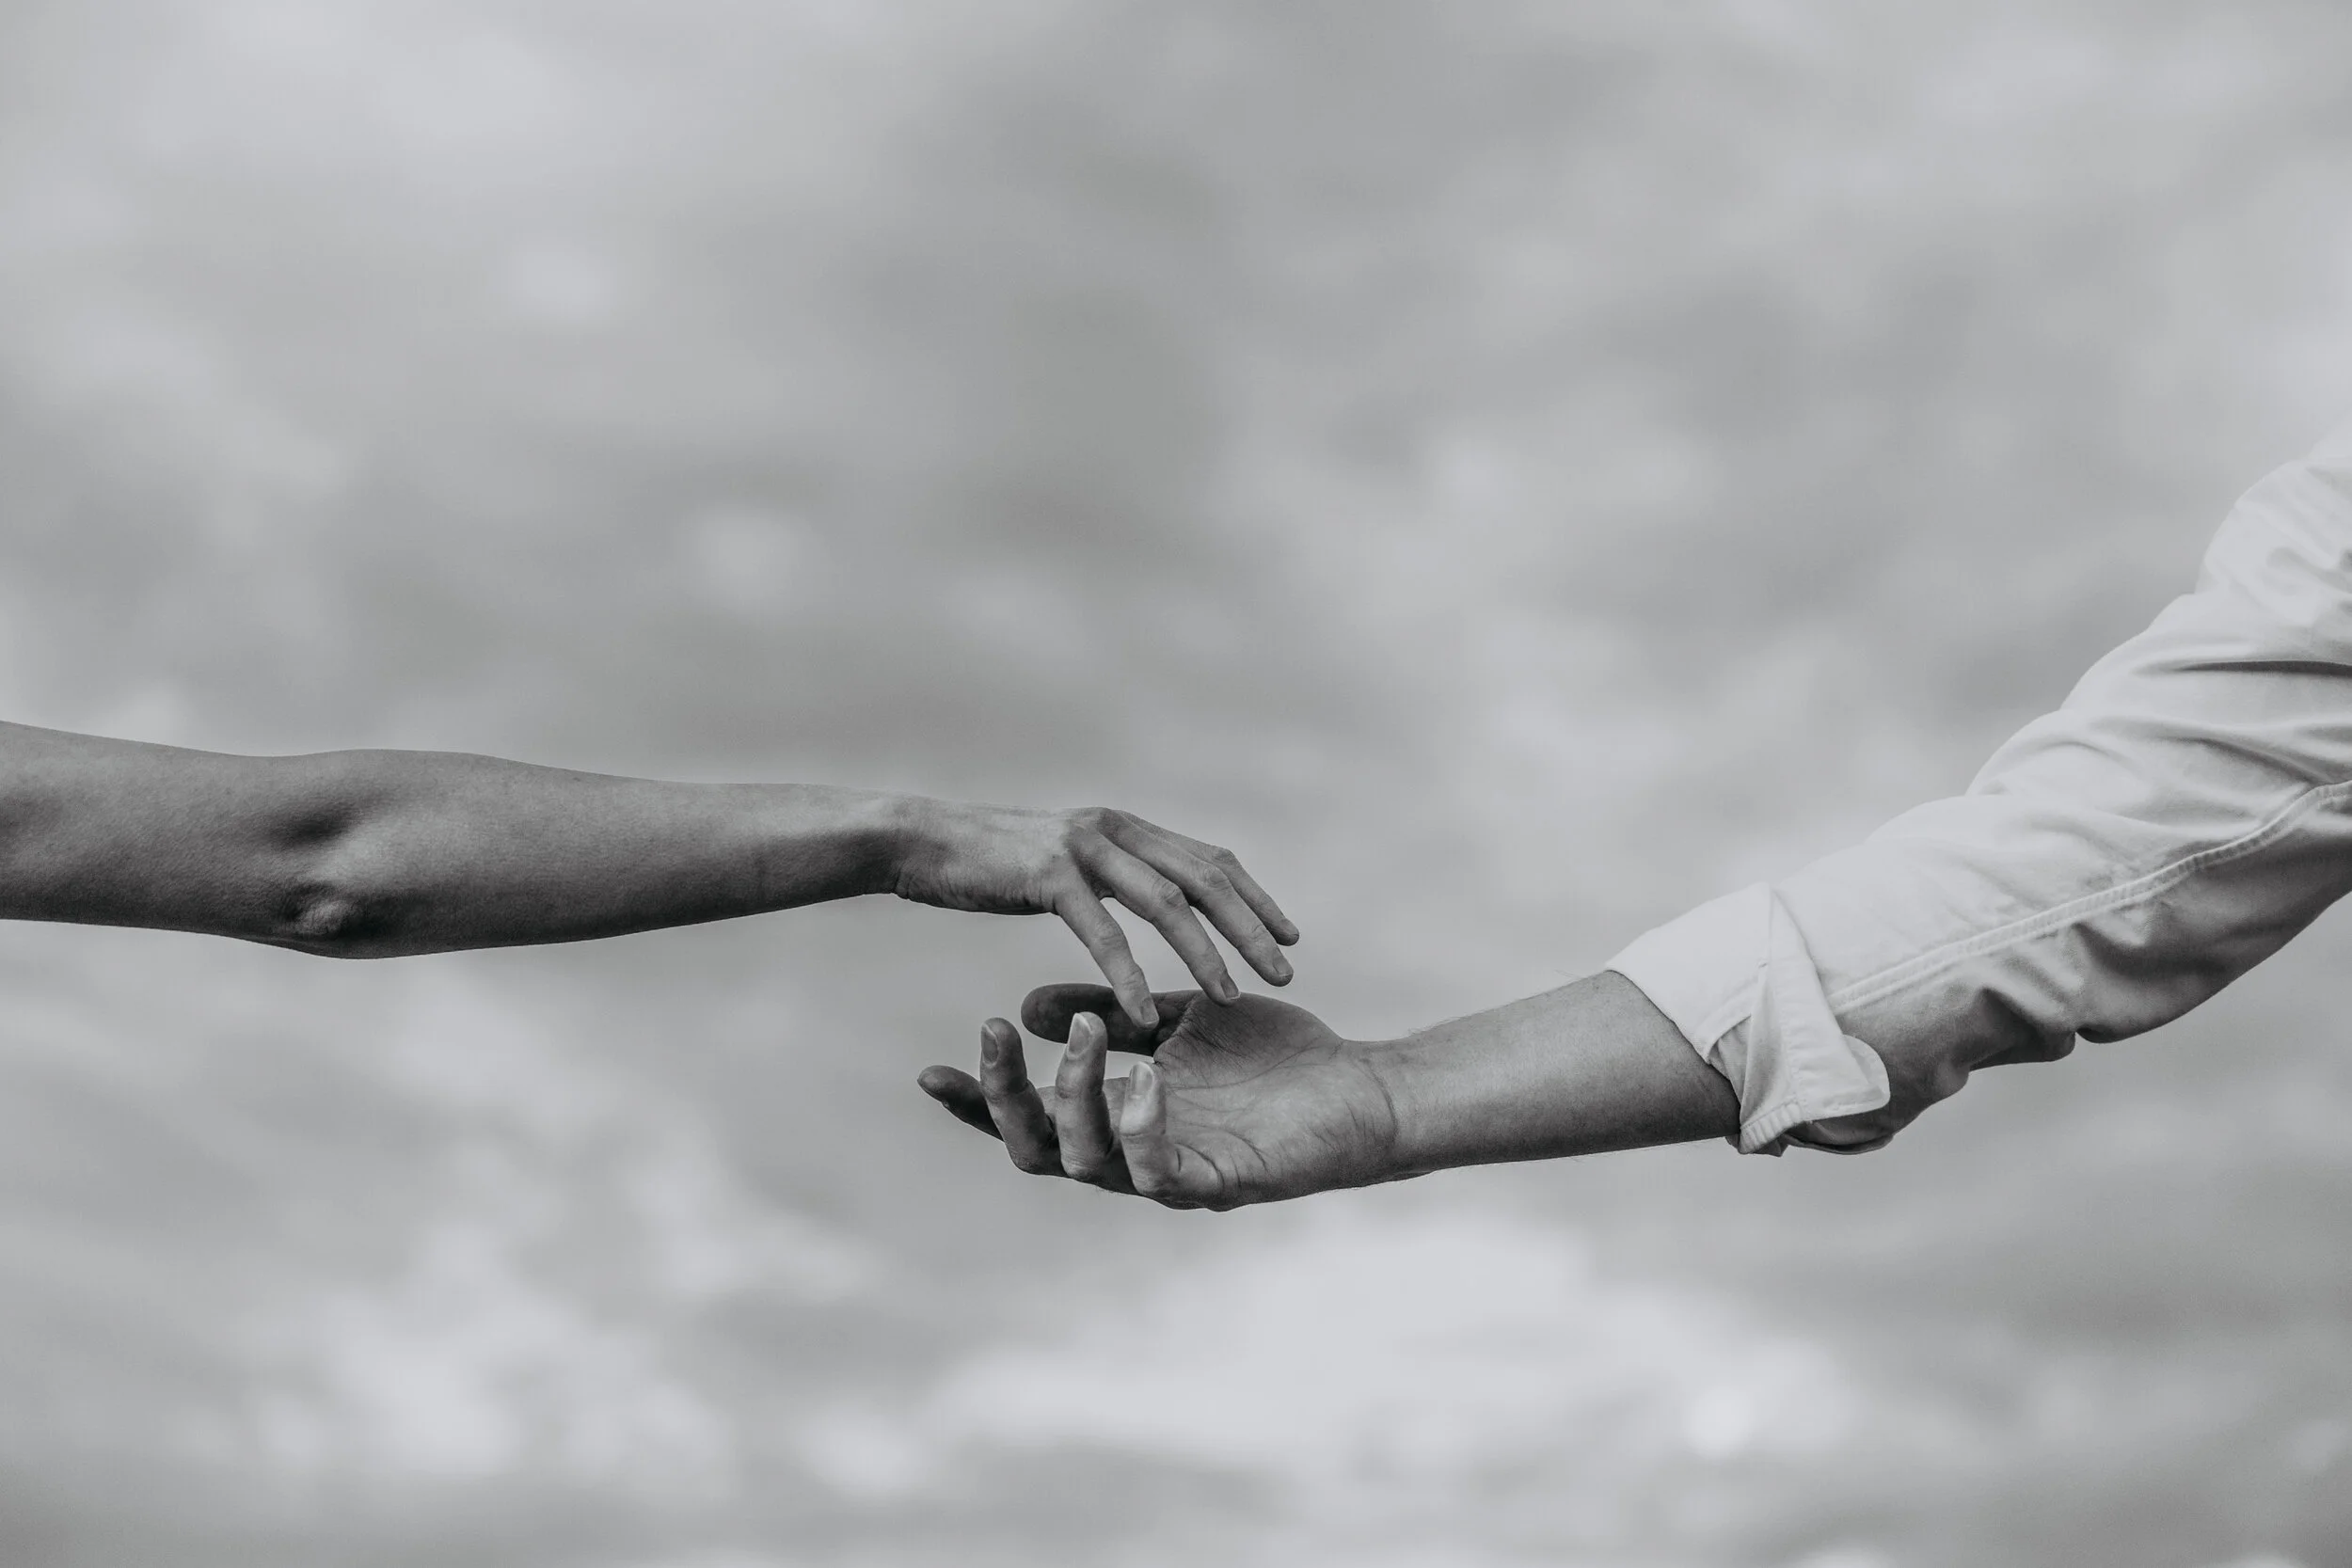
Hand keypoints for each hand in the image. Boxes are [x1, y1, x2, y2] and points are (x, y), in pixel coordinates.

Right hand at [890, 803, 1297, 1027]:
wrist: (918, 841)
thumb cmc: (989, 861)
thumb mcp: (1066, 861)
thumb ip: (1113, 872)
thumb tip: (1153, 898)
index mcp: (1125, 827)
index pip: (1210, 859)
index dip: (1255, 898)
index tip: (1290, 937)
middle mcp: (1115, 828)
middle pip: (1205, 877)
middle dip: (1251, 926)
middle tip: (1287, 971)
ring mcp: (1084, 848)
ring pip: (1166, 903)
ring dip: (1205, 952)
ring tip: (1232, 998)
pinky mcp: (1049, 876)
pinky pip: (1103, 932)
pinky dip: (1130, 975)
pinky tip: (1147, 1015)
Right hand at [916, 983, 1402, 1209]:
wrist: (1356, 1091)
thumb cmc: (1270, 1059)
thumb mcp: (1173, 1020)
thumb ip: (1105, 1013)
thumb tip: (1030, 1009)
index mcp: (1115, 1118)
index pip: (1028, 1115)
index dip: (976, 1101)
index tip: (927, 1070)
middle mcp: (1130, 1156)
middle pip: (1035, 1148)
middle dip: (1005, 1095)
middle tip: (990, 1033)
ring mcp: (1168, 1177)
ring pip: (1086, 1160)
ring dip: (1075, 1093)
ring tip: (1084, 1034)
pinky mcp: (1214, 1186)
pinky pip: (1158, 1167)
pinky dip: (1142, 1123)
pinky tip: (1145, 1075)